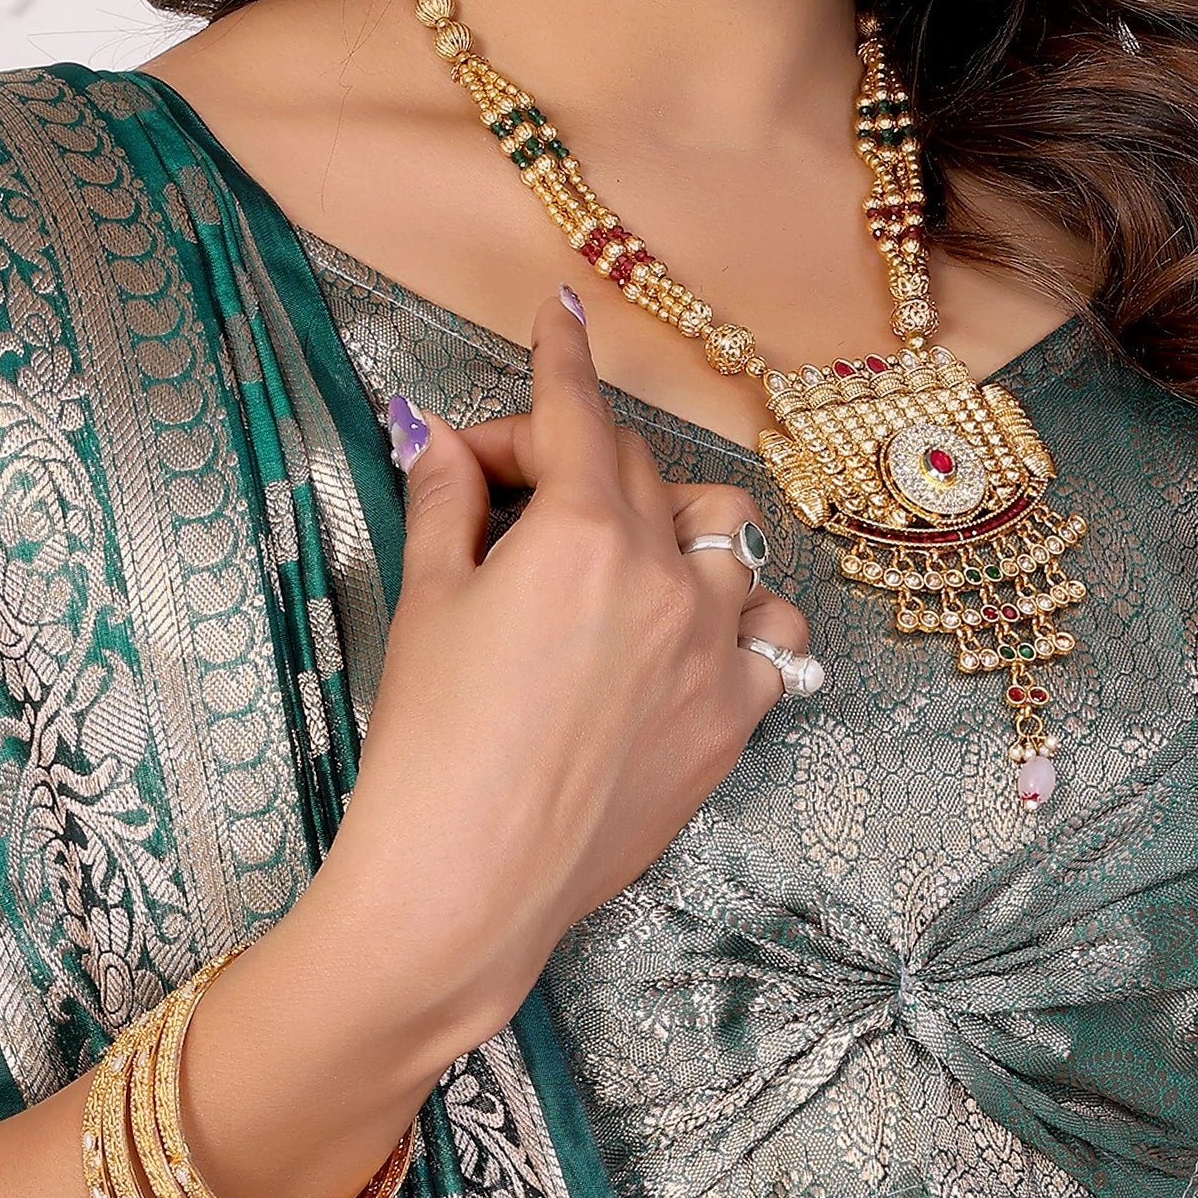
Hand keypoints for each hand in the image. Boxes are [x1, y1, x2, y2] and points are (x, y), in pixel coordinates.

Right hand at [317, 287, 812, 1064]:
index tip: (562, 314)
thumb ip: (447, 503)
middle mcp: (664, 578)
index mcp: (580, 533)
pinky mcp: (733, 720)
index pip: (577, 412)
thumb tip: (445, 441)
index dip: (561, 355)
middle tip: (509, 494)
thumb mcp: (425, 604)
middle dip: (574, 460)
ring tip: (623, 562)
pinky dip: (740, 621)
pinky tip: (694, 635)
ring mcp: (712, 649)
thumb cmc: (429, 748)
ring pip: (728, 539)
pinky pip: (772, 639)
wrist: (467, 883)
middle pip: (637, 470)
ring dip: (676, 529)